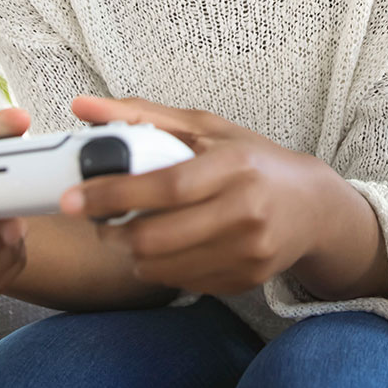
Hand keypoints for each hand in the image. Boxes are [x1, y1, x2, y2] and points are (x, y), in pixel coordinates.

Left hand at [59, 96, 332, 295]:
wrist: (312, 206)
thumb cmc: (251, 159)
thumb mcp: (204, 128)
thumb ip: (142, 115)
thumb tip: (82, 104)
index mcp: (235, 166)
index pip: (166, 186)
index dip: (114, 194)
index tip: (75, 197)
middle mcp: (246, 212)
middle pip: (159, 236)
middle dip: (112, 232)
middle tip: (93, 221)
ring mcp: (248, 252)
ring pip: (164, 268)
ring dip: (130, 253)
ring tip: (124, 232)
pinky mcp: (246, 280)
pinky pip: (184, 283)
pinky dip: (159, 268)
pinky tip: (160, 247)